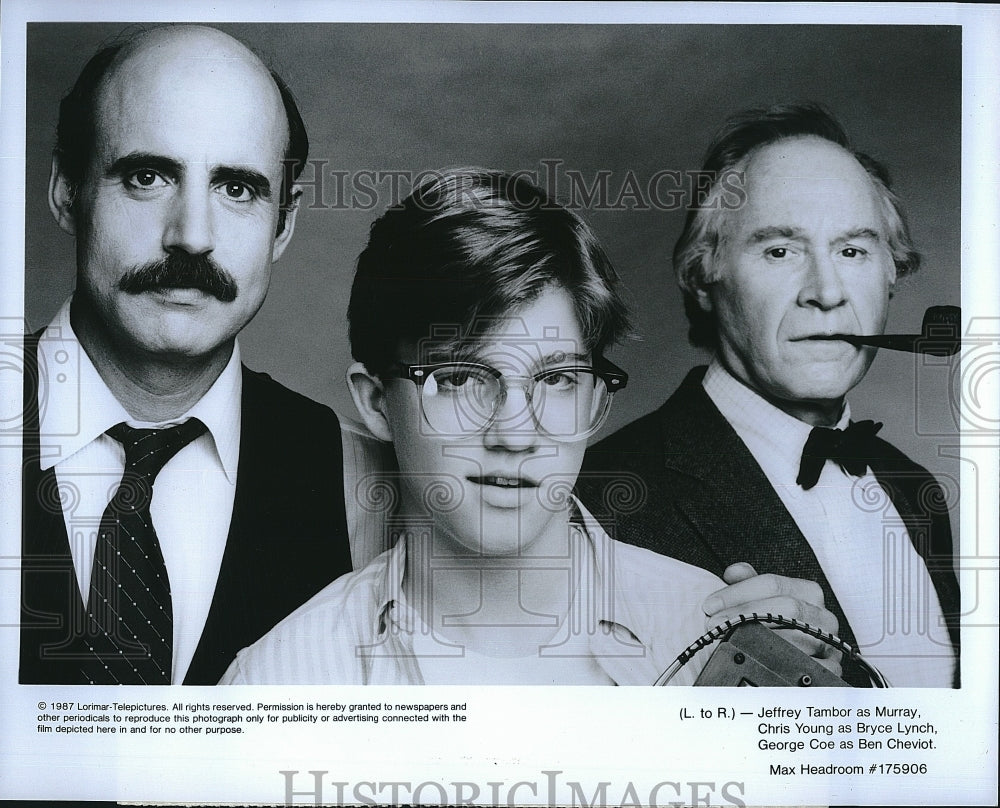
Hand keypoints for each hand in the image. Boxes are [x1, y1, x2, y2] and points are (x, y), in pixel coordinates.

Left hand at [702, 563, 842, 676]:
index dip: (738, 593)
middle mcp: (823, 617)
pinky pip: (805, 667)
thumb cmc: (779, 626)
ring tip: (728, 641)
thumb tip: (734, 572)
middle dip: (745, 614)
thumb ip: (748, 583)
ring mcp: (829, 644)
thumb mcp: (763, 600)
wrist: (805, 659)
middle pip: (786, 608)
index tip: (711, 604)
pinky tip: (756, 663)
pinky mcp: (832, 671)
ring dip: (757, 641)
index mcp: (809, 593)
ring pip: (795, 637)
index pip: (773, 584)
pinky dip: (779, 666)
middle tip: (716, 624)